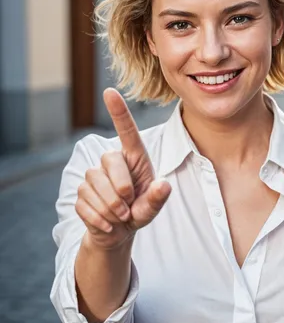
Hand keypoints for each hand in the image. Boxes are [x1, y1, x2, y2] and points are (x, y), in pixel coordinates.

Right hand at [75, 88, 171, 249]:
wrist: (118, 230)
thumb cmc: (140, 210)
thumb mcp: (152, 207)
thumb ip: (158, 198)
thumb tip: (163, 186)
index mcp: (134, 158)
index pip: (127, 131)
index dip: (118, 112)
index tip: (109, 91)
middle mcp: (113, 161)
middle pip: (110, 161)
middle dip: (120, 188)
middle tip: (128, 207)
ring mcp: (94, 175)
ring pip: (95, 185)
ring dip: (111, 207)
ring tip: (121, 215)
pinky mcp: (81, 192)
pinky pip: (86, 203)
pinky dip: (100, 219)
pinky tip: (108, 223)